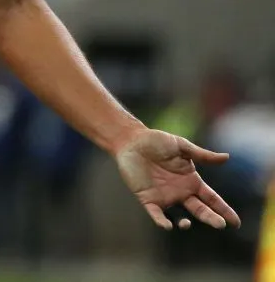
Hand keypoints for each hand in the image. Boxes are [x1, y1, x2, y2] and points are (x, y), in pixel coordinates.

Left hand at [115, 128, 240, 230]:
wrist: (131, 141)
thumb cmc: (156, 141)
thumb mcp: (181, 146)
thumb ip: (202, 155)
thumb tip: (227, 157)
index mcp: (191, 181)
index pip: (211, 199)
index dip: (224, 210)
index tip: (235, 222)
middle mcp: (180, 192)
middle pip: (200, 210)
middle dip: (211, 218)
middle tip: (220, 224)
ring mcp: (165, 197)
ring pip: (179, 216)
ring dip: (185, 223)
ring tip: (187, 223)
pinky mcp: (148, 199)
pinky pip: (156, 214)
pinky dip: (161, 221)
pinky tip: (167, 225)